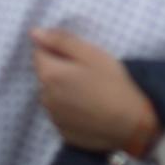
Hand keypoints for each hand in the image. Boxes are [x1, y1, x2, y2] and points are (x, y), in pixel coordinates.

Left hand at [29, 28, 155, 153]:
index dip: (57, 49)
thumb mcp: (91, 54)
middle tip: (89, 72)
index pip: (39, 53)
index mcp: (50, 74)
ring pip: (53, 95)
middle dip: (61, 70)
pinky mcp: (63, 131)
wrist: (129, 124)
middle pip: (46, 75)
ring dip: (64, 89)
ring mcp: (53, 117)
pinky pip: (61, 113)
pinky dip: (70, 108)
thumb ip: (61, 41)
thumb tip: (35, 33)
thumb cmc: (112, 83)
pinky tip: (90, 108)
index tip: (78, 54)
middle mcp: (45, 97)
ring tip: (91, 91)